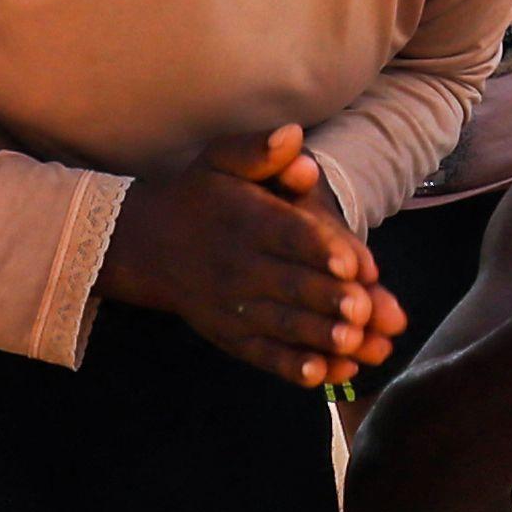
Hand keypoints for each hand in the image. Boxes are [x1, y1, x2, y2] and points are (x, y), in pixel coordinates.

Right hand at [100, 135, 398, 389]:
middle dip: (328, 298)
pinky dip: (291, 367)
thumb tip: (294, 135)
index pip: (290, 234)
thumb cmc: (200, 196)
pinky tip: (323, 375)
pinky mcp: (230, 334)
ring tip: (354, 343)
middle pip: (291, 283)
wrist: (147, 244)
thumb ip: (260, 150)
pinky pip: (262, 353)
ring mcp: (234, 305)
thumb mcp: (221, 159)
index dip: (324, 249)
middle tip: (364, 310)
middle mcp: (241, 265)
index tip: (356, 264)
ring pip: (282, 323)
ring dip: (319, 336)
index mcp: (247, 220)